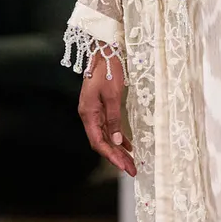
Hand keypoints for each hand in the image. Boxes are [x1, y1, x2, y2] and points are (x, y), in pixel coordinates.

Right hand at [78, 54, 135, 175]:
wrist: (104, 52)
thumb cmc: (108, 70)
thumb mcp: (113, 95)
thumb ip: (114, 119)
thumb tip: (117, 141)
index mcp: (88, 113)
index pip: (98, 142)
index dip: (110, 156)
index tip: (123, 166)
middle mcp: (89, 115)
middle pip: (102, 142)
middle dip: (116, 157)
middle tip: (132, 170)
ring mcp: (94, 112)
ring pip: (106, 137)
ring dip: (118, 150)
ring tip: (131, 163)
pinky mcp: (101, 108)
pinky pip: (109, 128)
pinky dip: (118, 137)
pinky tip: (127, 146)